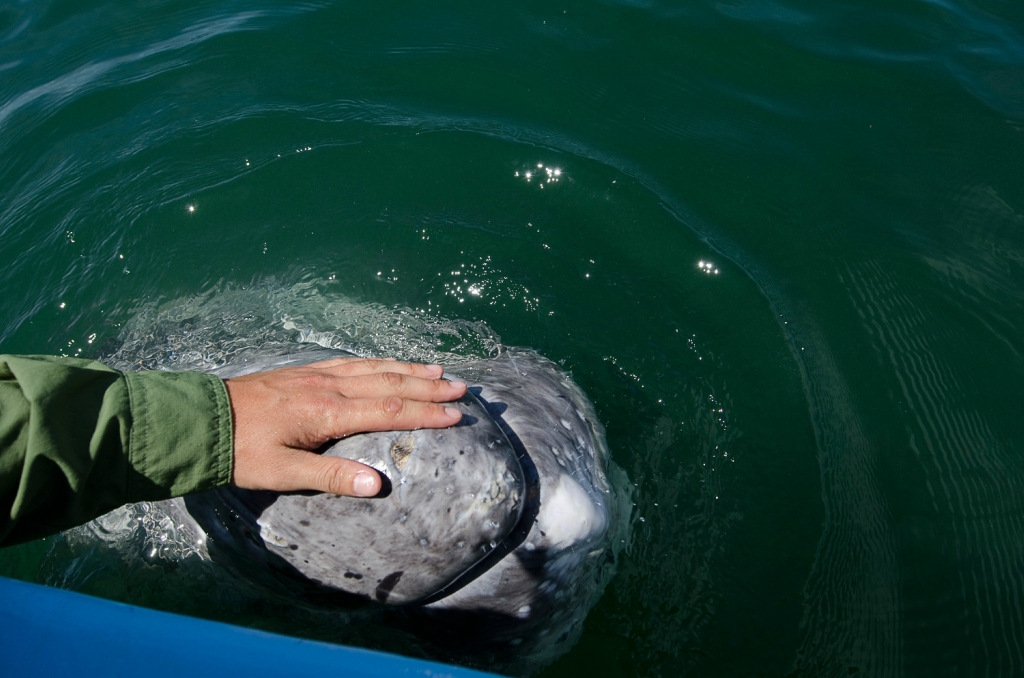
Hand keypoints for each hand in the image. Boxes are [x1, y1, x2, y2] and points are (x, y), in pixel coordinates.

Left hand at [224, 357, 465, 496]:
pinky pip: (353, 362)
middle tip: (462, 387)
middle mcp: (330, 387)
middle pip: (390, 383)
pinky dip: (380, 362)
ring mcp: (318, 375)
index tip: (456, 415)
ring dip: (409, 369)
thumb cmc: (241, 452)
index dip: (426, 413)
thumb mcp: (281, 472)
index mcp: (328, 412)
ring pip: (375, 368)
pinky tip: (388, 363)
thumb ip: (330, 477)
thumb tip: (377, 485)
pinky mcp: (306, 372)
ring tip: (438, 369)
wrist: (203, 419)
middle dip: (428, 386)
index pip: (389, 411)